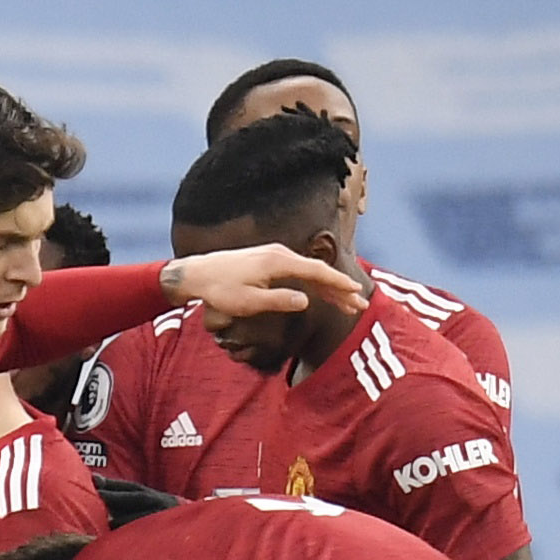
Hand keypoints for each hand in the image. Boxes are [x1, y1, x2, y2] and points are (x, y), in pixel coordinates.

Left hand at [161, 243, 365, 321]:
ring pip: (311, 272)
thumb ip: (277, 301)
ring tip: (347, 303)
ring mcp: (277, 256)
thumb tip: (306, 301)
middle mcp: (281, 254)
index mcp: (278, 262)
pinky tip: (323, 294)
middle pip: (318, 271)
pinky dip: (314, 283)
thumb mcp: (247, 301)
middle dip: (340, 288)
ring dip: (329, 287)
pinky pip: (299, 272)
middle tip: (360, 305)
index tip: (355, 293)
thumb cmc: (220, 290)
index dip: (338, 283)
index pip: (317, 272)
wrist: (199, 273)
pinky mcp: (271, 261)